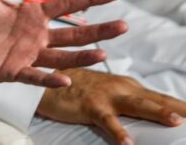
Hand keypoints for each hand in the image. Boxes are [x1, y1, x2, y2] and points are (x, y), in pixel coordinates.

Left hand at [0, 0, 126, 88]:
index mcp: (30, 14)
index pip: (65, 5)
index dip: (88, 0)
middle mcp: (34, 35)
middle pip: (73, 33)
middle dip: (98, 30)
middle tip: (124, 26)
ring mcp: (27, 54)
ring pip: (62, 56)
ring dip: (82, 56)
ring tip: (104, 54)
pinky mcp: (13, 71)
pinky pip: (35, 76)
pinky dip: (50, 79)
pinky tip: (66, 80)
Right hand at [37, 68, 185, 143]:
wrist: (44, 78)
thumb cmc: (78, 89)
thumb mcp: (108, 94)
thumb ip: (130, 103)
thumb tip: (153, 117)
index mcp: (129, 86)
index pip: (163, 98)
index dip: (183, 107)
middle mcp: (123, 88)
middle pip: (157, 100)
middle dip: (180, 108)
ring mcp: (107, 95)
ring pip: (137, 105)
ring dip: (157, 112)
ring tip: (175, 121)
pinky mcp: (90, 105)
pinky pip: (107, 121)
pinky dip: (118, 131)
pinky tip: (127, 143)